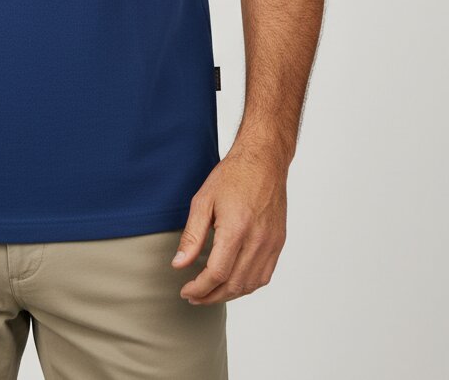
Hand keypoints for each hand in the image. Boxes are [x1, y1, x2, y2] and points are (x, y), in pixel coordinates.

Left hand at [170, 138, 288, 304]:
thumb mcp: (203, 201)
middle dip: (211, 296)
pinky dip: (247, 286)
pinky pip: (264, 275)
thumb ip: (192, 236)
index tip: (186, 291)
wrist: (264, 161)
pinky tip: (232, 282)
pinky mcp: (278, 243)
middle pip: (234, 284)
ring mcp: (271, 243)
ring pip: (250, 285)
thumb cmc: (232, 176)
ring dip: (229, 294)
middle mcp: (257, 240)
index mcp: (236, 229)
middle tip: (194, 297)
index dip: (200, 288)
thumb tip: (179, 265)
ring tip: (210, 293)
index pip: (217, 273)